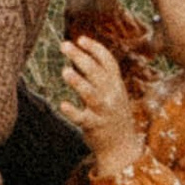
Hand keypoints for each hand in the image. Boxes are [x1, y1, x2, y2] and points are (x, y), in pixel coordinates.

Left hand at [57, 30, 143, 167]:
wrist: (122, 146)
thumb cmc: (113, 114)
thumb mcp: (113, 93)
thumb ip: (99, 77)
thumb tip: (77, 56)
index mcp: (116, 84)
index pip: (108, 62)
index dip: (95, 49)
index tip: (80, 39)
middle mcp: (112, 95)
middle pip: (96, 72)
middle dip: (80, 57)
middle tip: (64, 45)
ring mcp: (103, 111)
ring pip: (91, 94)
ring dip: (78, 82)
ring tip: (65, 71)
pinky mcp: (94, 126)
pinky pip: (83, 118)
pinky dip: (73, 112)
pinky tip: (63, 105)